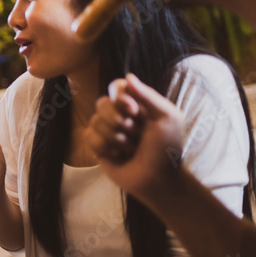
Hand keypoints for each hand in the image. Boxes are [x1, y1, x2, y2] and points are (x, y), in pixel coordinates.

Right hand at [85, 73, 184, 203]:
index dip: (120, 98)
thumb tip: (128, 76)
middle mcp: (120, 115)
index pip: (117, 88)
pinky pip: (88, 137)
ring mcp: (107, 131)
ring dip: (115, 138)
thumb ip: (148, 96)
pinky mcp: (97, 147)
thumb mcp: (167, 118)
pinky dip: (104, 147)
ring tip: (129, 149)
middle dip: (118, 121)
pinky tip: (117, 155)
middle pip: (102, 103)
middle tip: (134, 134)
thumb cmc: (167, 149)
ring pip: (94, 121)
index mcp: (137, 105)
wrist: (157, 180)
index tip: (134, 112)